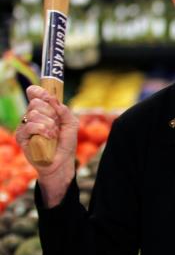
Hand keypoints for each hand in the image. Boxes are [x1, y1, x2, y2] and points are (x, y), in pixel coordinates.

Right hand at [15, 85, 78, 206]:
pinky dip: (42, 129)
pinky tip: (49, 136)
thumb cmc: (66, 144)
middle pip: (35, 103)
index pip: (35, 94)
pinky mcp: (21, 137)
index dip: (38, 91)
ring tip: (54, 134)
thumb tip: (54, 100)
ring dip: (48, 123)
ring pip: (33, 113)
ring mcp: (26, 126)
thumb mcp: (71, 125)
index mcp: (43, 111)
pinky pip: (29, 126)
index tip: (46, 95)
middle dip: (49, 112)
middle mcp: (33, 116)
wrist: (61, 163)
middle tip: (55, 124)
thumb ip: (65, 112)